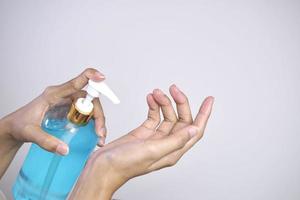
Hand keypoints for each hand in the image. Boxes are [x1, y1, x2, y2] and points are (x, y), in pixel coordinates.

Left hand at [0, 68, 105, 177]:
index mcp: (54, 94)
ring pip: (90, 108)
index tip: (101, 77)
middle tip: (100, 132)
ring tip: (100, 138)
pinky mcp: (70, 112)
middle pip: (89, 100)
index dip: (90, 76)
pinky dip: (94, 125)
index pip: (75, 82)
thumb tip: (65, 150)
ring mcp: (68, 104)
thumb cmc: (19, 126)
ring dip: (98, 121)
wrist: (15, 129)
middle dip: (98, 115)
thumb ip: (46, 141)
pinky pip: (87, 115)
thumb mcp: (30, 133)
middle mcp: (64, 97)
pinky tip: (95, 136)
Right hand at [71, 85, 213, 199]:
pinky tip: (150, 99)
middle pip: (180, 119)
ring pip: (166, 115)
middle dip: (179, 102)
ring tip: (156, 92)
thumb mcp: (153, 151)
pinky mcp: (143, 133)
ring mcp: (154, 138)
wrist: (102, 167)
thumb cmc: (124, 164)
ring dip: (163, 102)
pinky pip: (153, 116)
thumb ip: (175, 140)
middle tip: (174, 89)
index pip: (195, 130)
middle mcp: (166, 144)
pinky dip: (153, 106)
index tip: (209, 100)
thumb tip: (195, 130)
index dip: (203, 115)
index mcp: (173, 150)